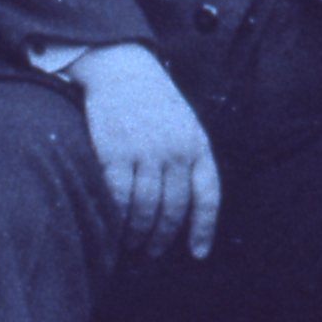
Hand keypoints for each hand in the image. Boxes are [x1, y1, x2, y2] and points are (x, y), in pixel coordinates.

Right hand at [74, 43, 219, 258]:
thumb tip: (186, 204)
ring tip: (131, 242)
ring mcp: (145, 152)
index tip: (197, 253)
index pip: (207, 196)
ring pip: (146, 208)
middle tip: (151, 251)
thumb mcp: (185, 124)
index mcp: (197, 145)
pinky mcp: (115, 152)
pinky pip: (119, 197)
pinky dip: (117, 217)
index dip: (203, 229)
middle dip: (162, 237)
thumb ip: (189, 159)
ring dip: (139, 232)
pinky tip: (114, 224)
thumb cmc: (153, 101)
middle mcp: (175, 151)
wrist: (121, 68)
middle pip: (173, 209)